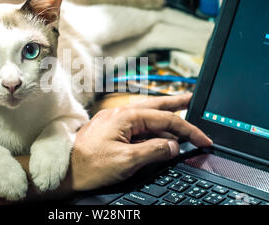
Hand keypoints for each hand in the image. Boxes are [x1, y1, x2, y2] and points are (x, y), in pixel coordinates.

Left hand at [69, 93, 211, 190]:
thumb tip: (173, 146)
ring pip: (146, 113)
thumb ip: (154, 150)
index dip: (188, 129)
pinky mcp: (111, 129)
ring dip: (164, 113)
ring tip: (180, 110)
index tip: (203, 139)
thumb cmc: (90, 165)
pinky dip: (151, 124)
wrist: (65, 170)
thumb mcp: (127, 161)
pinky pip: (136, 123)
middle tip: (192, 100)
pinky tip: (157, 129)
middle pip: (156, 106)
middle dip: (176, 103)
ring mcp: (115, 120)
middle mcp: (120, 113)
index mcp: (126, 117)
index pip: (165, 119)